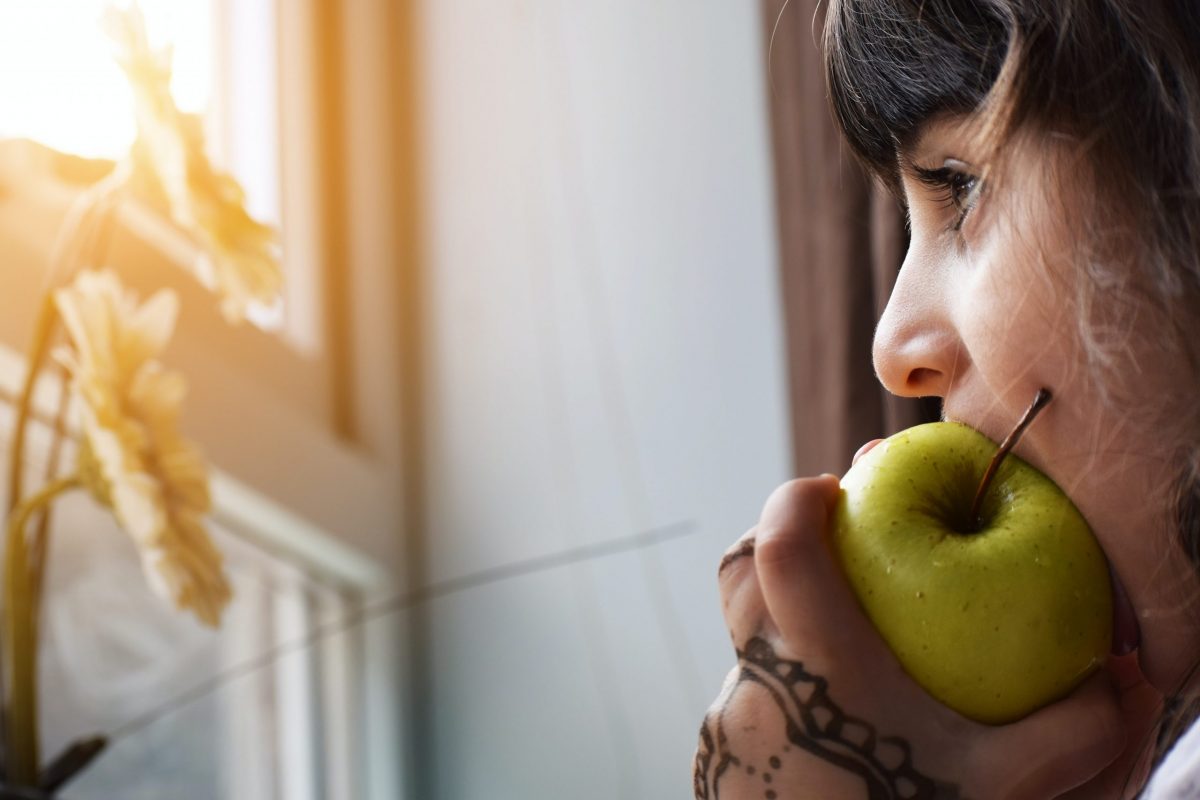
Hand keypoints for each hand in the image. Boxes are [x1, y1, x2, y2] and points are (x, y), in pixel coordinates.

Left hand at [694, 474, 1128, 798]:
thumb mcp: (1007, 789)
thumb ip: (1073, 728)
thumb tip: (1121, 675)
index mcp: (815, 668)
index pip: (777, 548)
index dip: (794, 501)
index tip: (830, 486)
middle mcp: (754, 689)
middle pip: (741, 580)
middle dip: (781, 547)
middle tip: (836, 546)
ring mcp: (723, 731)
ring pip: (744, 643)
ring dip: (786, 626)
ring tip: (849, 644)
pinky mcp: (716, 765)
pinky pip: (744, 699)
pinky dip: (782, 686)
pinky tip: (836, 718)